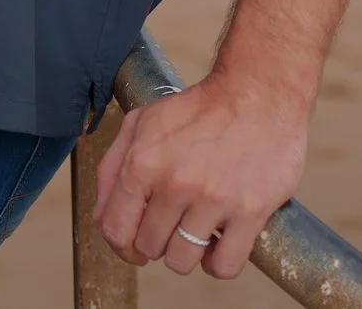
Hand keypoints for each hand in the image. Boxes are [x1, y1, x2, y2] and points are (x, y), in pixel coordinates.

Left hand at [92, 72, 307, 278]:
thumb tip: (102, 215)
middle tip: (174, 220)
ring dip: (187, 252)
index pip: (115, 230)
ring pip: (182, 261)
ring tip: (197, 229)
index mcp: (143, 162)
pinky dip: (218, 262)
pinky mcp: (250, 212)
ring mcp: (214, 199)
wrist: (258, 94)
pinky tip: (220, 241)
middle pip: (149, 247)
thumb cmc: (199, 110)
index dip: (122, 245)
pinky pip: (224, 266)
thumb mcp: (142, 123)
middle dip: (158, 239)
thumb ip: (113, 167)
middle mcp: (175, 183)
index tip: (135, 245)